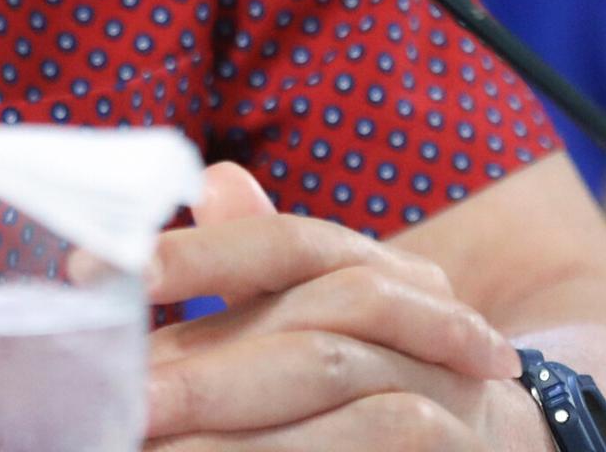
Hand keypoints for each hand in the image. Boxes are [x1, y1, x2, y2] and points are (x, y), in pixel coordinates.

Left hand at [141, 163, 541, 449]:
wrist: (502, 446)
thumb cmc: (378, 375)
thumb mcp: (318, 312)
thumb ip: (256, 265)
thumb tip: (210, 181)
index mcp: (370, 267)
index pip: (285, 246)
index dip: (199, 254)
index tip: (103, 271)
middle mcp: (419, 317)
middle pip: (307, 333)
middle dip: (208, 372)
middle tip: (127, 402)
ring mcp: (447, 395)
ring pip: (339, 396)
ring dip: (243, 435)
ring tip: (159, 451)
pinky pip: (378, 449)